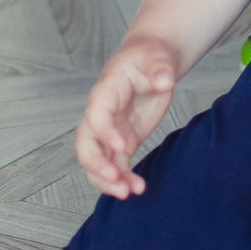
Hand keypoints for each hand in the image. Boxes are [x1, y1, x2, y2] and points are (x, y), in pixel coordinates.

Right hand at [75, 38, 179, 197]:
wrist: (151, 64)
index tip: (123, 146)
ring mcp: (110, 130)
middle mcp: (102, 113)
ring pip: (98, 159)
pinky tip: (137, 188)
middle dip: (95, 163)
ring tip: (126, 193)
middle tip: (114, 178)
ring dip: (106, 179)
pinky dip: (123, 178)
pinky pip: (116, 164)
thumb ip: (159, 67)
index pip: (96, 112)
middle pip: (86, 142)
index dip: (105, 130)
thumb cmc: (149, 57)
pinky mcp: (122, 142)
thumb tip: (164, 80)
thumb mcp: (156, 56)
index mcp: (107, 89)